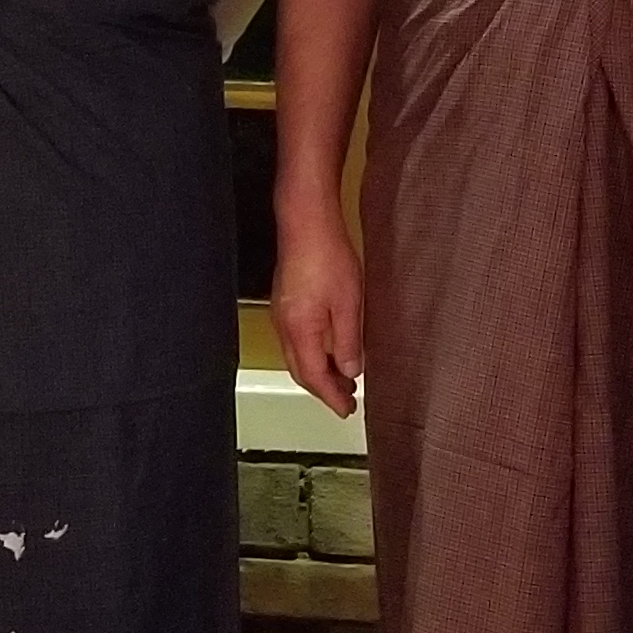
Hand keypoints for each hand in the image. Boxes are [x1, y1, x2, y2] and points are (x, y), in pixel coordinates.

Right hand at [271, 213, 364, 418]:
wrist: (306, 223)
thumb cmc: (326, 256)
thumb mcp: (349, 304)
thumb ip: (348, 341)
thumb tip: (350, 370)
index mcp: (301, 331)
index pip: (314, 377)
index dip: (331, 397)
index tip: (346, 409)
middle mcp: (286, 327)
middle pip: (301, 371)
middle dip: (323, 389)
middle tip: (345, 399)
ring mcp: (282, 315)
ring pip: (297, 356)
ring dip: (318, 372)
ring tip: (342, 377)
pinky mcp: (285, 303)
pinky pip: (295, 340)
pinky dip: (312, 354)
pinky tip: (328, 348)